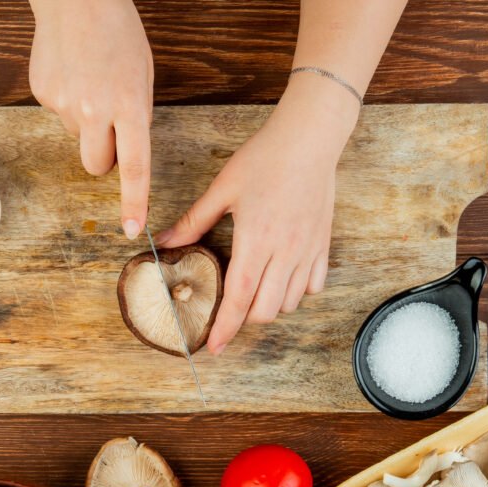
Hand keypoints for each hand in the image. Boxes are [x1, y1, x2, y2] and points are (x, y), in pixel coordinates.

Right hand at [29, 0, 153, 238]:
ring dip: (86, 124)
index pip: (134, 167)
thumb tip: (122, 154)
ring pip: (78, 139)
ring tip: (90, 84)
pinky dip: (67, 102)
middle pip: (97, 165)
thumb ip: (136, 118)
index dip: (133, 202)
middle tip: (110, 125)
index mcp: (129, 106)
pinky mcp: (43, 95)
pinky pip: (59, 115)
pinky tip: (72, 74)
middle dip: (104, 157)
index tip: (130, 229)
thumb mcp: (142, 76)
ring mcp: (64, 104)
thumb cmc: (118, 34)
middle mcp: (95, 111)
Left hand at [157, 77, 358, 354]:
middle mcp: (284, 252)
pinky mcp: (322, 245)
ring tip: (253, 293)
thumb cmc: (264, 159)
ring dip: (269, 306)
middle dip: (244, 319)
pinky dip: (296, 292)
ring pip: (289, 303)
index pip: (238, 298)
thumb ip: (194, 221)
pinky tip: (282, 278)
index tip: (214, 347)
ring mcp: (307, 251)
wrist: (309, 138)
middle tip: (229, 311)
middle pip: (265, 310)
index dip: (225, 328)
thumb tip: (165, 242)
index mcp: (255, 241)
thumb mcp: (223, 189)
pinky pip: (313, 286)